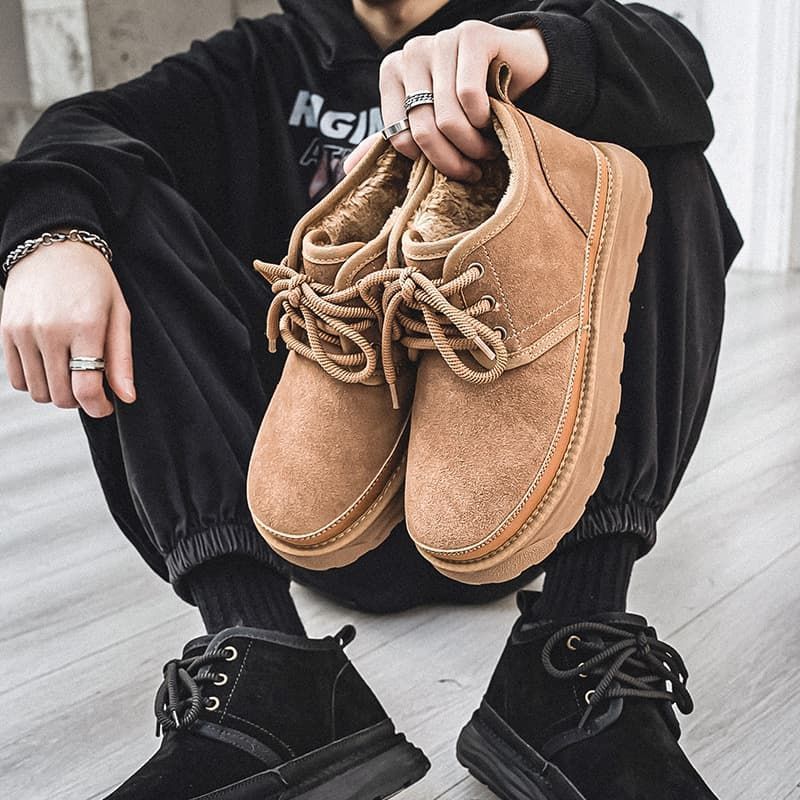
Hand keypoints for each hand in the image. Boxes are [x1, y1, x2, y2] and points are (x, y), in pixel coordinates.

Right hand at [1, 241, 134, 416]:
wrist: (53, 248)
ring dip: (58, 392)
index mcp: (85, 326)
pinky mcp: (5, 332)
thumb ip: (122, 359)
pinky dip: (35, 382)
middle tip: (91, 384)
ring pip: (39, 392)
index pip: (86, 388)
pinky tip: (50, 366)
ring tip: (71, 372)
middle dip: (80, 400)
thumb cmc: (94, 282)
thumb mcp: (119, 314)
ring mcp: (23, 332)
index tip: (106, 406)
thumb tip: (127, 398)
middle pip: (61, 396)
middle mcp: (50, 331)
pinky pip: (17, 380)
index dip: (99, 407)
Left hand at [345, 21, 548, 180]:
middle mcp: (411, 52)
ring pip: (447, 117)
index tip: (450, 170)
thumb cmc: (468, 103)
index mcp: (392, 73)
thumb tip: (346, 169)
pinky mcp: (471, 35)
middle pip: (423, 130)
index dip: (427, 162)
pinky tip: (493, 119)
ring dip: (473, 145)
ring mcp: (440, 40)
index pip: (399, 136)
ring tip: (486, 151)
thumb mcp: (427, 124)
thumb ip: (391, 141)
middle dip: (451, 160)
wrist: (516, 66)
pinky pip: (469, 95)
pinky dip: (483, 118)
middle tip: (473, 170)